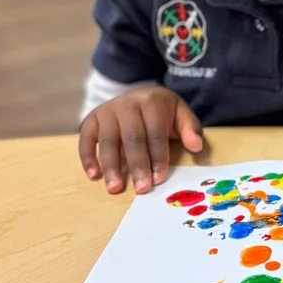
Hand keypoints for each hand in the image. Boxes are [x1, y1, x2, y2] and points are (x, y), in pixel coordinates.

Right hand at [78, 87, 203, 194]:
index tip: (159, 179)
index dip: (158, 157)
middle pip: (132, 138)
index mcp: (152, 102)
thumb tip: (196, 146)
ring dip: (111, 166)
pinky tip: (94, 175)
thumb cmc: (162, 111)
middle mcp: (127, 104)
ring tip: (115, 187)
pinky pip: (86, 138)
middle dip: (137, 165)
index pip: (156, 133)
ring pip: (108, 140)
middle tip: (141, 188)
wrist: (139, 93)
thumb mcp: (180, 113)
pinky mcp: (92, 118)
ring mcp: (107, 111)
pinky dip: (87, 157)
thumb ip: (190, 128)